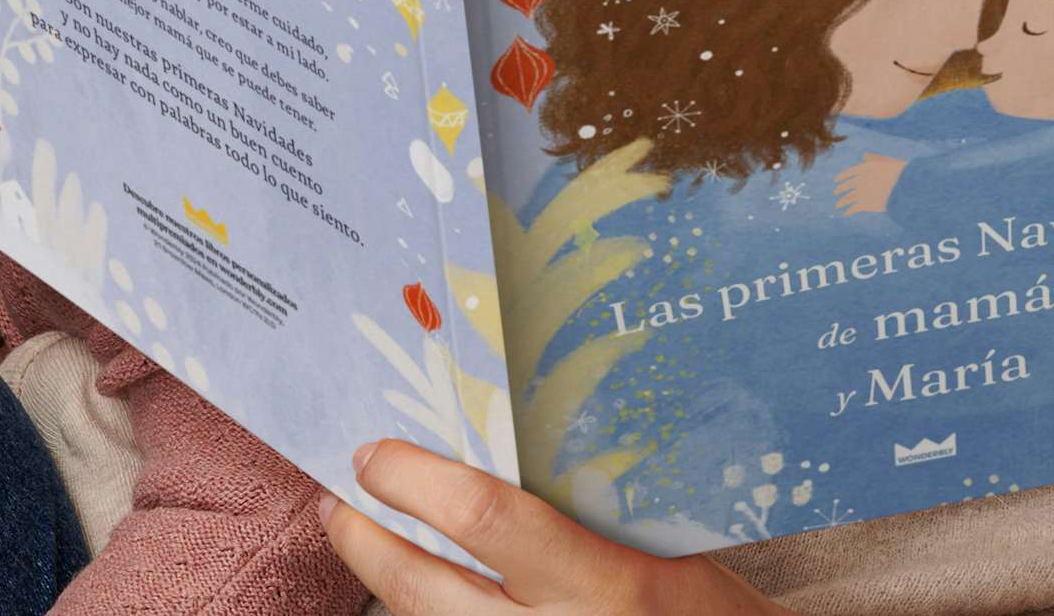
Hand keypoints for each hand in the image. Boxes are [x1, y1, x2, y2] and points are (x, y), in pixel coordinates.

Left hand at [319, 442, 783, 615]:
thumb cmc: (715, 612)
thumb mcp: (662, 546)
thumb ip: (587, 512)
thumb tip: (498, 454)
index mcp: (605, 581)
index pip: (485, 517)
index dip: (416, 482)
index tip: (375, 452)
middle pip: (426, 592)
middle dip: (367, 542)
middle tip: (338, 499)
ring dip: (383, 587)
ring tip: (359, 540)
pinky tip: (415, 594)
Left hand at [833, 152, 904, 214]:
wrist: (903, 187)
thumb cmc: (898, 172)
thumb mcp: (886, 161)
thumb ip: (874, 158)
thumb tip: (864, 155)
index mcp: (864, 169)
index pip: (849, 173)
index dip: (842, 176)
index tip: (835, 180)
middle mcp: (860, 180)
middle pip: (846, 186)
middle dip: (840, 189)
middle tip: (835, 192)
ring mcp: (862, 192)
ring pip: (848, 198)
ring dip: (842, 202)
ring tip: (837, 206)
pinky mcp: (865, 204)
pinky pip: (854, 208)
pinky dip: (849, 211)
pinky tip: (846, 213)